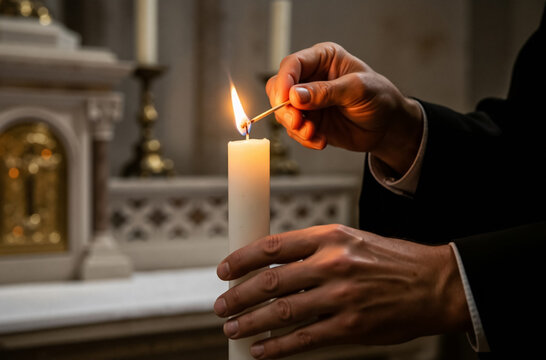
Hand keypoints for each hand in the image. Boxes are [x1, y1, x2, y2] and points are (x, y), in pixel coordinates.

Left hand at [214, 225, 470, 358]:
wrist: (436, 284)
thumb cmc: (392, 261)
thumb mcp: (351, 240)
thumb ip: (314, 249)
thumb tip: (272, 264)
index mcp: (330, 237)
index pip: (272, 246)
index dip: (241, 259)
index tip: (223, 270)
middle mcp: (332, 264)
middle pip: (270, 281)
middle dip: (238, 295)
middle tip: (220, 305)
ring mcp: (341, 297)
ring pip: (281, 312)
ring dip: (249, 322)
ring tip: (231, 328)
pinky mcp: (351, 327)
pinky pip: (304, 339)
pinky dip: (277, 346)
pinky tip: (261, 349)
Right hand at [266, 42, 422, 174]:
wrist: (388, 126)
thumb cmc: (379, 98)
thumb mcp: (357, 90)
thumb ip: (326, 92)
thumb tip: (294, 95)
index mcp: (322, 58)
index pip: (292, 64)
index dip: (284, 81)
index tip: (286, 99)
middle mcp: (310, 77)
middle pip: (278, 88)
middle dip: (284, 108)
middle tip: (298, 123)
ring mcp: (307, 100)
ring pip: (282, 112)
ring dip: (295, 127)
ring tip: (314, 134)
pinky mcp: (308, 120)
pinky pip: (294, 130)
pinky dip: (304, 138)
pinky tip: (321, 141)